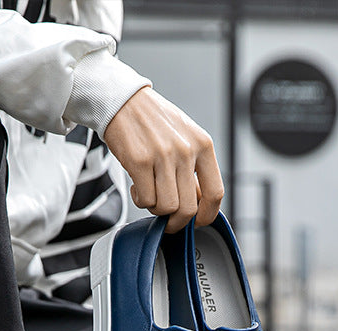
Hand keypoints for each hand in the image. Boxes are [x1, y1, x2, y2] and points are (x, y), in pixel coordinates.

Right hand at [103, 87, 223, 232]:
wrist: (122, 101)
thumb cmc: (154, 123)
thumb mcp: (185, 139)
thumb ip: (194, 170)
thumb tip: (199, 204)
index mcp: (203, 145)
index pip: (215, 192)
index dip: (207, 215)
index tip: (197, 222)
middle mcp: (186, 150)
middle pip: (189, 208)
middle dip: (176, 221)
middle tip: (167, 219)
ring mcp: (163, 155)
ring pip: (167, 208)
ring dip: (156, 209)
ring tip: (150, 194)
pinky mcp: (140, 161)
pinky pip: (146, 200)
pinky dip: (140, 200)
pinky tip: (137, 187)